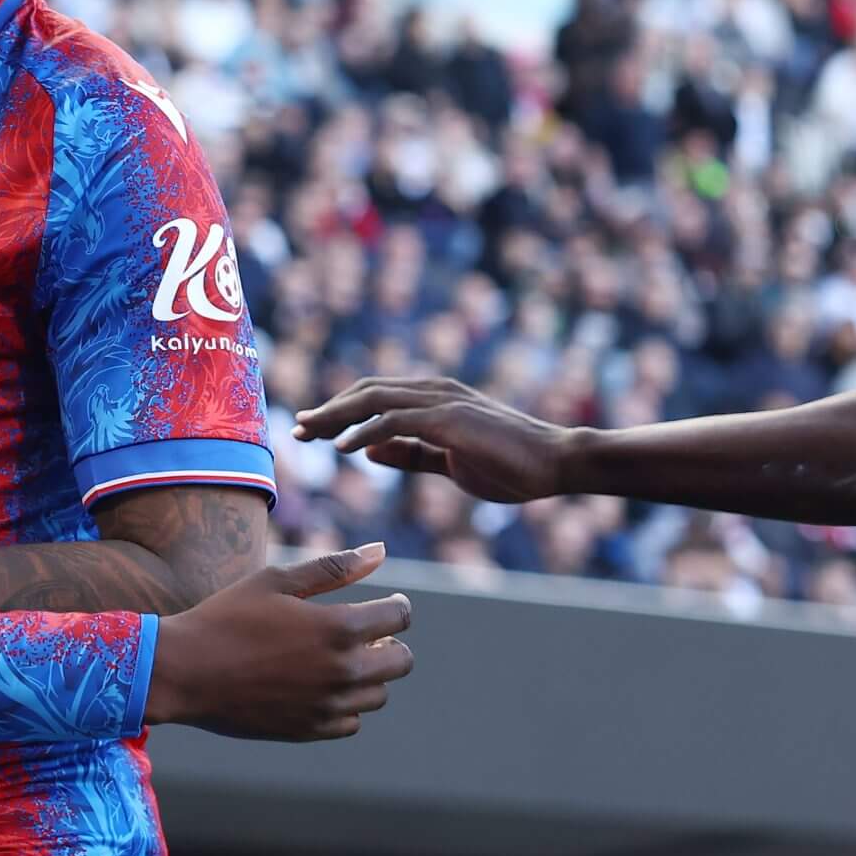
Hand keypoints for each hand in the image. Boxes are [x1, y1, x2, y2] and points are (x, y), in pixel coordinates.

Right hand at [148, 545, 413, 739]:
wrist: (183, 672)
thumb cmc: (226, 617)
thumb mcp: (276, 581)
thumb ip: (333, 568)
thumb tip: (380, 550)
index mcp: (338, 627)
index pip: (398, 618)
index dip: (396, 606)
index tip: (387, 603)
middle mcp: (342, 671)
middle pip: (401, 662)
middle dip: (391, 643)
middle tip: (368, 634)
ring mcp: (327, 706)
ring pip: (378, 694)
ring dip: (368, 675)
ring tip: (338, 659)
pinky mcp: (310, 730)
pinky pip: (351, 722)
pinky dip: (345, 705)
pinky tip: (320, 687)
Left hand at [292, 376, 578, 503]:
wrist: (557, 464)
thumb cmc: (510, 464)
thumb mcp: (448, 460)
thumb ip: (410, 454)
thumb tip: (369, 451)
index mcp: (433, 398)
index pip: (374, 396)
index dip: (339, 410)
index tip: (310, 429)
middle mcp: (434, 392)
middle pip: (366, 391)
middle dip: (328, 410)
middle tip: (298, 429)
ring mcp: (443, 402)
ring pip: (375, 399)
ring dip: (337, 416)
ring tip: (308, 434)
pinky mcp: (452, 420)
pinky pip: (397, 421)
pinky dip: (366, 431)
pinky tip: (343, 448)